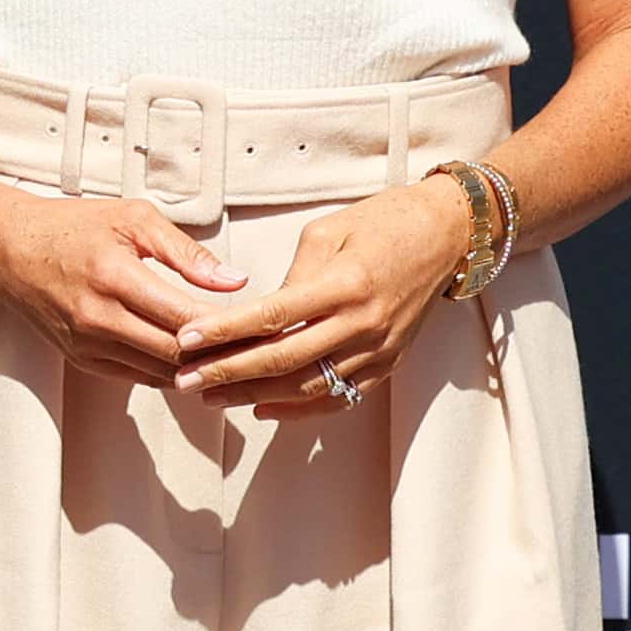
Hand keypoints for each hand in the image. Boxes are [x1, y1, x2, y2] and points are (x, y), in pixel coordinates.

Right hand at [0, 190, 249, 383]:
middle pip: (177, 354)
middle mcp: (99, 318)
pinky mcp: (82, 360)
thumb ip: (186, 252)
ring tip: (231, 355)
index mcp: (115, 276)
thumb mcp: (132, 219)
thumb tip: (235, 281)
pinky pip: (138, 376)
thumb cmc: (73, 227)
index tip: (258, 324)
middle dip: (219, 354)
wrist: (9, 248)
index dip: (228, 327)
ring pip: (160, 372)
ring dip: (196, 368)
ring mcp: (88, 344)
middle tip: (255, 346)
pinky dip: (168, 370)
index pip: (186, 317)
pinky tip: (191, 358)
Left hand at [173, 177, 473, 414]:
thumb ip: (292, 277)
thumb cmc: (381, 222)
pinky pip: (340, 396)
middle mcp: (362, 323)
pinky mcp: (388, 363)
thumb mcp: (327, 232)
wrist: (445, 235)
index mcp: (344, 284)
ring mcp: (379, 349)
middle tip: (185, 381)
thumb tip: (259, 316)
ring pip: (308, 386)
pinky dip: (299, 408)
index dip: (225, 331)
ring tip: (211, 396)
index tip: (186, 340)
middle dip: (229, 373)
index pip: (272, 316)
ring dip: (255, 396)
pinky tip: (263, 409)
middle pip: (284, 360)